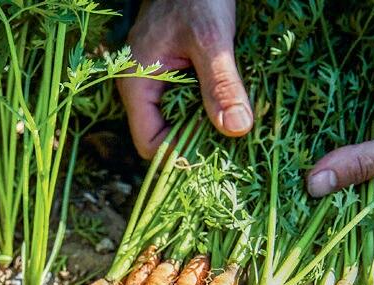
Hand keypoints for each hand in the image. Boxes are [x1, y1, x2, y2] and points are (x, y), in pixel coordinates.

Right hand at [117, 0, 252, 158]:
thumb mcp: (212, 40)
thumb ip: (221, 85)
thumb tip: (237, 130)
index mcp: (136, 86)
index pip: (150, 144)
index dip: (179, 154)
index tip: (215, 152)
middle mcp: (142, 89)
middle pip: (166, 136)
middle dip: (198, 142)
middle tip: (234, 142)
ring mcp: (159, 82)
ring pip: (182, 120)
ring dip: (208, 125)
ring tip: (237, 123)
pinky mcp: (176, 74)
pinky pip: (191, 102)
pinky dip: (212, 106)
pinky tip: (234, 104)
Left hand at [307, 1, 373, 217]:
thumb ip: (363, 163)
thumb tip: (314, 186)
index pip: (361, 229)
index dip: (328, 221)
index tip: (296, 208)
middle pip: (348, 208)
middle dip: (321, 196)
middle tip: (287, 186)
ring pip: (345, 185)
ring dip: (323, 175)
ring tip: (292, 168)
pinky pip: (349, 164)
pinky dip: (333, 157)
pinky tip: (308, 151)